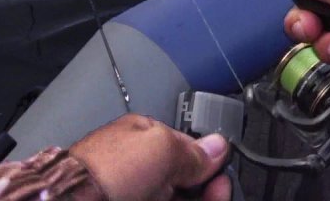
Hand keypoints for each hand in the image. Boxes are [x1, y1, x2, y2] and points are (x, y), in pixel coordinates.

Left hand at [69, 114, 231, 200]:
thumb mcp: (162, 148)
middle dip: (207, 183)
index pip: (186, 146)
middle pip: (185, 176)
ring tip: (214, 196)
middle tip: (219, 190)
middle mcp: (140, 167)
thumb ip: (193, 151)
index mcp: (142, 136)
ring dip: (202, 197)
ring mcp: (138, 192)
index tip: (222, 172)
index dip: (208, 159)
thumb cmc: (107, 171)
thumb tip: (218, 147)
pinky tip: (201, 200)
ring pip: (179, 196)